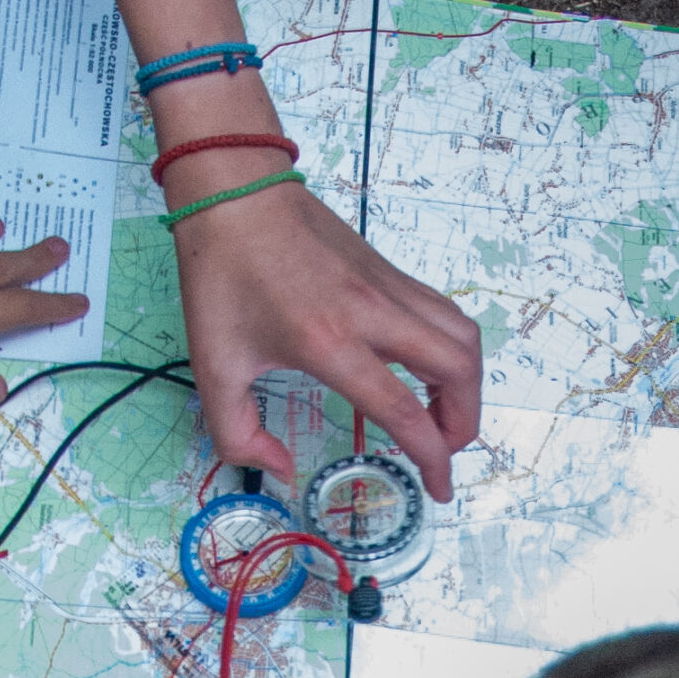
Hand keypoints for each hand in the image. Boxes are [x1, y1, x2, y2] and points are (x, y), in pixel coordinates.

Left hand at [169, 168, 484, 502]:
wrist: (234, 189)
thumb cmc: (220, 273)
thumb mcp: (212, 366)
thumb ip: (238, 434)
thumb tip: (280, 468)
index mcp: (331, 343)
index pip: (406, 412)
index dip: (432, 459)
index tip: (438, 489)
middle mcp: (373, 314)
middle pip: (459, 371)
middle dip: (465, 423)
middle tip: (442, 448)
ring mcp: (388, 289)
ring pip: (463, 339)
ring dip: (467, 385)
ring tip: (441, 414)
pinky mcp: (391, 274)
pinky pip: (445, 317)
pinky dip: (452, 353)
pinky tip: (425, 371)